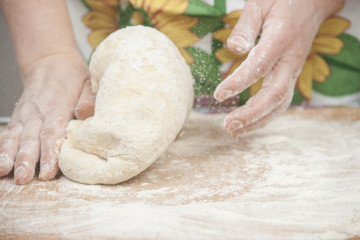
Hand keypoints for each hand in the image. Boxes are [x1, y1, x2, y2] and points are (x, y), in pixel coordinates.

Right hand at [0, 53, 93, 183]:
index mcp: (58, 106)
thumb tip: (85, 113)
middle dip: (26, 160)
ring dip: (9, 156)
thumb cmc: (72, 76)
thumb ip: (87, 100)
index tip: (47, 172)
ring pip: (16, 137)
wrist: (51, 61)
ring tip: (4, 172)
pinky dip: (1, 147)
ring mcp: (26, 114)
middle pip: (31, 139)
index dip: (49, 153)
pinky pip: (8, 133)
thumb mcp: (87, 83)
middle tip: (23, 178)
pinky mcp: (18, 116)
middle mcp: (38, 111)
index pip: (52, 132)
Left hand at [213, 0, 343, 136]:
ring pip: (280, 103)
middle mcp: (290, 60)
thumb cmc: (283, 1)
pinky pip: (281, 100)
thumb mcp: (260, 4)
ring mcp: (293, 70)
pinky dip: (265, 115)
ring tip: (234, 131)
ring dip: (258, 120)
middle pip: (274, 94)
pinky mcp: (290, 75)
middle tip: (228, 125)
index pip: (260, 66)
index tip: (218, 95)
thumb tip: (234, 49)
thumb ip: (246, 26)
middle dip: (251, 113)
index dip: (239, 83)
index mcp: (281, 39)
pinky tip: (249, 123)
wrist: (312, 3)